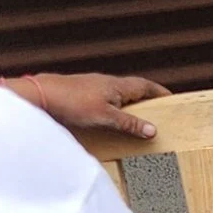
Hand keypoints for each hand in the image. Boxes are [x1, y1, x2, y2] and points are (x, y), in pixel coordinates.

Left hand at [6, 69, 169, 137]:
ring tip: (135, 117)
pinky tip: (108, 117)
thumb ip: (129, 124)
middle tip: (157, 109)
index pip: (145, 86)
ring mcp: (93, 86)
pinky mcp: (81, 93)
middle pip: (132, 89)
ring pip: (117, 94)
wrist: (41, 95)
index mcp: (117, 85)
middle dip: (146, 98)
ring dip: (128, 103)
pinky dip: (113, 107)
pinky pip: (105, 100)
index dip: (159, 92)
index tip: (171, 98)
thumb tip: (152, 130)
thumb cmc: (72, 102)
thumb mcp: (106, 117)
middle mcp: (106, 83)